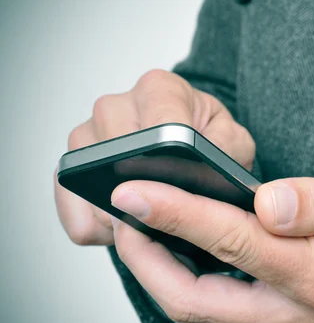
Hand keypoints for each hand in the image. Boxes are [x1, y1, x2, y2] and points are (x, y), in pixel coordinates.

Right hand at [55, 69, 254, 245]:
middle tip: (168, 213)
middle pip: (113, 160)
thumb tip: (197, 171)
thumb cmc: (209, 142)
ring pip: (88, 190)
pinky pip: (78, 216)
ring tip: (152, 219)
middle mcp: (116, 107)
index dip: (166, 167)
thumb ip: (223, 153)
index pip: (157, 128)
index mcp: (160, 90)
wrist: (189, 146)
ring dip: (120, 216)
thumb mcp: (233, 144)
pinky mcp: (70, 171)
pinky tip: (130, 226)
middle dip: (142, 196)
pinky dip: (103, 231)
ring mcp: (87, 137)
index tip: (179, 191)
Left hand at [111, 169, 313, 322]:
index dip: (177, 213)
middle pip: (197, 299)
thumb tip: (267, 202)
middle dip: (146, 259)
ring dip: (159, 274)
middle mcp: (298, 313)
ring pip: (200, 311)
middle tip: (121, 215)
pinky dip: (185, 282)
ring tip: (137, 229)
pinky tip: (174, 251)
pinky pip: (218, 311)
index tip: (134, 189)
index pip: (233, 241)